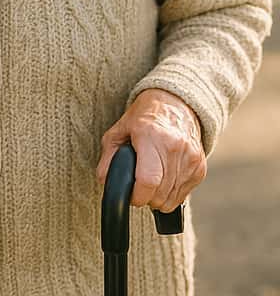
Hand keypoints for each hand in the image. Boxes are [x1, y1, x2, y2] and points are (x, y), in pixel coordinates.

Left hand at [97, 88, 206, 211]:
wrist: (174, 104)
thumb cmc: (143, 118)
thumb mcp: (119, 130)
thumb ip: (108, 157)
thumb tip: (104, 181)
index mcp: (151, 136)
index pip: (148, 180)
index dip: (137, 196)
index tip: (130, 196)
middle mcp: (174, 148)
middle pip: (160, 194)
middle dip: (146, 198)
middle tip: (138, 186)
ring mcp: (190, 159)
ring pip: (172, 199)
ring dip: (158, 198)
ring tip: (150, 181)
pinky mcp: (200, 168)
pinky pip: (184, 195)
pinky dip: (171, 194)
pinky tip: (163, 178)